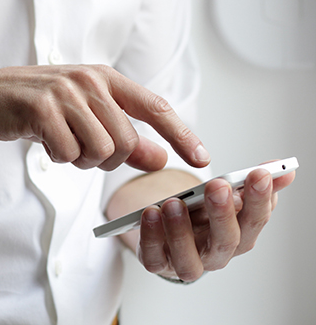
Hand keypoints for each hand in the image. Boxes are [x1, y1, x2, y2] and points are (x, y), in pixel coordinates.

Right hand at [0, 64, 209, 171]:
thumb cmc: (33, 108)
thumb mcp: (83, 118)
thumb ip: (123, 137)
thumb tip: (160, 159)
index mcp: (104, 77)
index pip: (155, 107)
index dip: (181, 135)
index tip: (201, 159)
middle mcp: (89, 80)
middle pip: (126, 142)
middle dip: (106, 159)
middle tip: (79, 149)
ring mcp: (65, 92)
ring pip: (100, 151)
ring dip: (80, 160)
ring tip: (60, 142)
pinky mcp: (41, 108)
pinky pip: (68, 154)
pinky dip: (58, 158)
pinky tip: (43, 141)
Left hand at [137, 166, 295, 281]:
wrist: (170, 233)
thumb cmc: (202, 216)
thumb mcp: (226, 197)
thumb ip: (251, 184)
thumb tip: (284, 170)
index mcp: (239, 236)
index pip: (255, 221)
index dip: (260, 199)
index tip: (259, 174)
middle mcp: (216, 254)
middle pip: (226, 241)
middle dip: (223, 213)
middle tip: (218, 186)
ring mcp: (186, 262)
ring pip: (188, 258)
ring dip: (181, 230)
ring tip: (174, 203)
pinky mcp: (158, 263)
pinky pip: (153, 257)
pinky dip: (151, 237)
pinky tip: (150, 213)